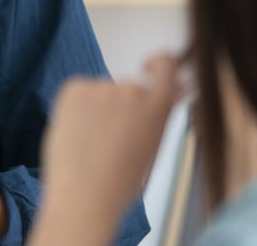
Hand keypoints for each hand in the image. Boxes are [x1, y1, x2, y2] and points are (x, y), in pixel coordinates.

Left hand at [35, 55, 182, 238]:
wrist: (84, 195)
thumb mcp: (152, 145)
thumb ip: (163, 113)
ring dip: (95, 111)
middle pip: (127, 88)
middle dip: (119, 108)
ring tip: (90, 145)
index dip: (158, 62)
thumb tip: (181, 87)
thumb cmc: (120, 181)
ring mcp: (102, 87)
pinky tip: (76, 134)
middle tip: (108, 141)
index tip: (147, 66)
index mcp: (159, 106)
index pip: (167, 65)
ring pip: (100, 93)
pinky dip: (75, 108)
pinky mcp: (75, 88)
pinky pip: (78, 92)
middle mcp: (133, 90)